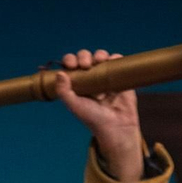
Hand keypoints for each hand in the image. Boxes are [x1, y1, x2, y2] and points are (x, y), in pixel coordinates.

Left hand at [54, 49, 144, 181]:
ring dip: (99, 54)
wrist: (116, 128)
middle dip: (84, 56)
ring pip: (101, 57)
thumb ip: (64, 91)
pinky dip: (116, 57)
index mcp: (78, 83)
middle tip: (86, 65)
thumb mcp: (74, 106)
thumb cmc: (94, 120)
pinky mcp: (120, 78)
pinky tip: (112, 59)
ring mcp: (106, 77)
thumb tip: (60, 73)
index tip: (72, 65)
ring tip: (100, 61)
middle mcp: (92, 78)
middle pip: (86, 57)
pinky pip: (118, 62)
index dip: (70, 60)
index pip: (72, 65)